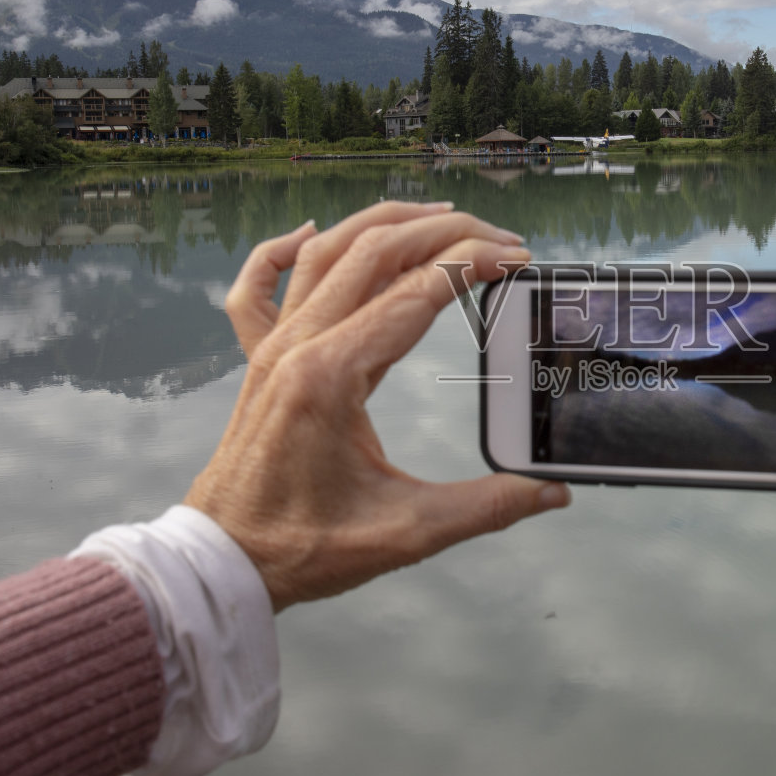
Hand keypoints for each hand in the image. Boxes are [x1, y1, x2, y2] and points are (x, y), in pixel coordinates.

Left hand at [190, 203, 571, 610]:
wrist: (224, 561)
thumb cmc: (303, 547)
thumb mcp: (407, 532)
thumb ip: (487, 507)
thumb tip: (551, 492)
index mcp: (332, 375)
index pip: (416, 291)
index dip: (474, 265)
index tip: (519, 260)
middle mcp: (298, 346)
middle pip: (376, 252)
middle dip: (446, 232)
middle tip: (501, 239)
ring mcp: (273, 347)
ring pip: (326, 253)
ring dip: (384, 223)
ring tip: (439, 214)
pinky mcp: (259, 361)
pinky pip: (260, 285)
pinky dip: (283, 249)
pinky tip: (310, 231)